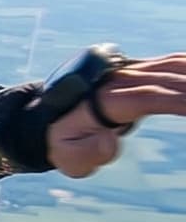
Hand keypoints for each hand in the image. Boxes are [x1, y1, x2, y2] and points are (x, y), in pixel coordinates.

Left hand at [46, 53, 185, 177]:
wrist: (49, 119)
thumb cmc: (64, 144)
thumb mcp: (68, 157)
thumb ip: (89, 153)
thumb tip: (109, 140)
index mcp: (106, 100)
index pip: (147, 96)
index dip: (176, 100)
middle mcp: (119, 79)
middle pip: (166, 79)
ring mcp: (128, 72)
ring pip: (171, 66)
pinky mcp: (136, 71)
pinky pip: (170, 64)